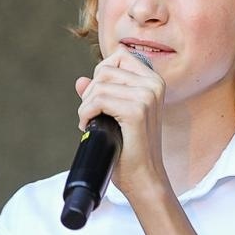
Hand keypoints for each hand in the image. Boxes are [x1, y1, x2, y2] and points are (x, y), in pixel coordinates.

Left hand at [75, 49, 169, 202]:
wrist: (145, 178)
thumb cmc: (132, 150)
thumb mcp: (117, 116)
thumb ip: (101, 94)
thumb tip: (81, 81)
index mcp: (154, 81)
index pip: (119, 56)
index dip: (101, 74)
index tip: (100, 98)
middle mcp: (153, 84)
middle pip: (105, 70)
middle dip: (91, 92)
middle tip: (92, 115)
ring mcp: (146, 96)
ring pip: (98, 86)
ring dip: (86, 106)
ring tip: (91, 123)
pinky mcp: (136, 111)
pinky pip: (97, 101)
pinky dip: (85, 114)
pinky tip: (88, 126)